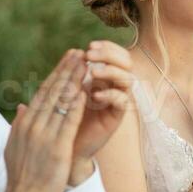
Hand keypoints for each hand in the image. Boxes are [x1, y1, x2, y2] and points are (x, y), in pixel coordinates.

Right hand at [0, 51, 86, 191]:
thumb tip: (22, 106)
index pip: (42, 93)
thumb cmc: (21, 175)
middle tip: (79, 53)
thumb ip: (19, 124)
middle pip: (52, 92)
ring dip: (74, 81)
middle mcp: (32, 125)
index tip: (66, 60)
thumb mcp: (14, 146)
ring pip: (61, 102)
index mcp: (24, 123)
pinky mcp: (57, 147)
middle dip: (67, 70)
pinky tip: (85, 91)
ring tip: (86, 64)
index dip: (56, 74)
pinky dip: (76, 104)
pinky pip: (68, 121)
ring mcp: (44, 135)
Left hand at [70, 40, 133, 183]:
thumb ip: (72, 73)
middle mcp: (114, 86)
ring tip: (93, 72)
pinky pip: (122, 101)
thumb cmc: (64, 116)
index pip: (115, 54)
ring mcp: (117, 100)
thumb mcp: (67, 90)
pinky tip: (95, 96)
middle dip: (109, 55)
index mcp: (103, 76)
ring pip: (128, 79)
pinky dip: (110, 95)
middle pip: (125, 62)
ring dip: (111, 72)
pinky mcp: (117, 116)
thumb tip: (73, 51)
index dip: (105, 47)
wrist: (65, 144)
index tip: (87, 47)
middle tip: (90, 55)